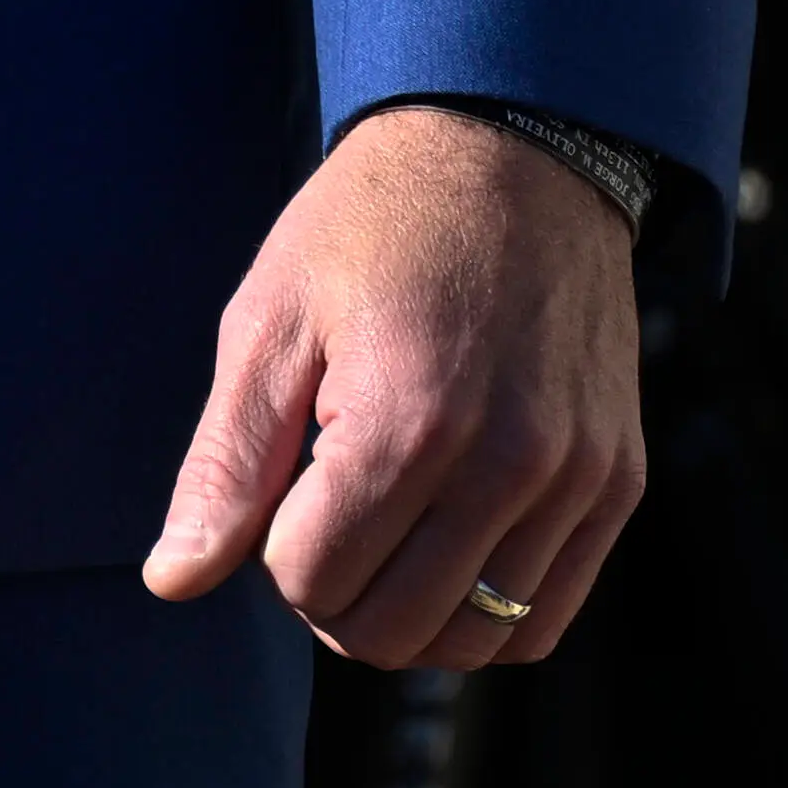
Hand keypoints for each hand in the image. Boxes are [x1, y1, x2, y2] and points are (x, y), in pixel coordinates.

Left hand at [139, 102, 645, 668]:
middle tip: (329, 512)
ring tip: (389, 527)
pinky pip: (546, 619)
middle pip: (389, 631)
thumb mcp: (273, 319)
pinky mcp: (616, 482)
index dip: (275, 549)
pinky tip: (449, 550)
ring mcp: (575, 478)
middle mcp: (508, 462)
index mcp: (408, 418)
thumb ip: (225, 463)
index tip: (289, 479)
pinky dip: (486, 613)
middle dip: (333, 593)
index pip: (311, 582)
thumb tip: (171, 581)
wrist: (515, 146)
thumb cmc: (376, 225)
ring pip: (471, 641)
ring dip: (408, 611)